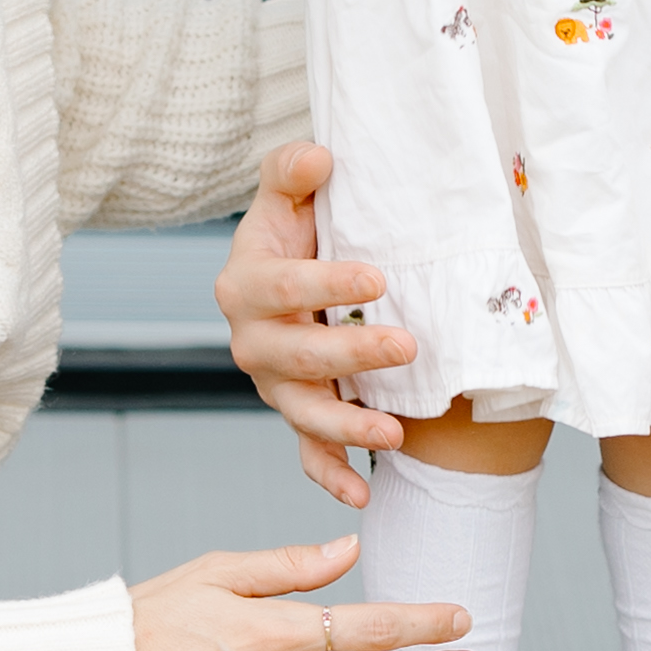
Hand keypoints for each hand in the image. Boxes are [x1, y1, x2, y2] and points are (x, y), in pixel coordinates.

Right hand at [215, 142, 418, 508]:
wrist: (294, 276)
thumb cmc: (299, 231)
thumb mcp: (288, 195)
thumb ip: (291, 170)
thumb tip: (319, 157)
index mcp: (243, 285)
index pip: (283, 286)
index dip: (327, 283)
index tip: (378, 278)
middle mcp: (252, 342)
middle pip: (298, 355)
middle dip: (352, 353)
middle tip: (407, 346)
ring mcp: (274, 386)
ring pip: (304, 413)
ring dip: (347, 426)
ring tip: (394, 432)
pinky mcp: (297, 415)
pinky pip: (308, 453)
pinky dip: (331, 476)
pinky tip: (363, 494)